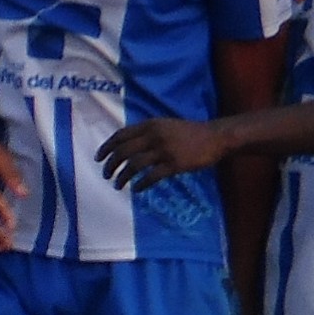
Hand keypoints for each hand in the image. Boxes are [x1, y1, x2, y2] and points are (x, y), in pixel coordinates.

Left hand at [95, 116, 226, 192]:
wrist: (215, 137)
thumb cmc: (189, 132)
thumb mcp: (165, 125)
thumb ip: (147, 132)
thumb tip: (127, 145)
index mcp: (150, 124)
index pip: (120, 135)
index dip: (106, 147)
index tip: (98, 158)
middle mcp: (154, 136)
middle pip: (123, 151)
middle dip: (111, 165)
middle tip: (106, 175)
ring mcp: (164, 150)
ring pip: (134, 165)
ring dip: (122, 177)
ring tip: (118, 185)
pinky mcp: (174, 164)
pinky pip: (151, 177)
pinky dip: (141, 184)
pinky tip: (137, 189)